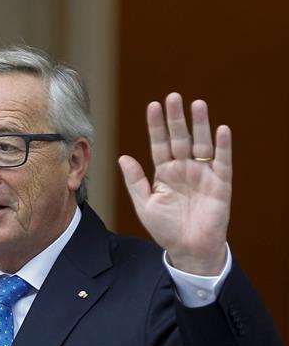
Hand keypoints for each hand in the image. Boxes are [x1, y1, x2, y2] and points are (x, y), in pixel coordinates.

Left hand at [118, 92, 230, 275]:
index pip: (159, 143)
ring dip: (200, 125)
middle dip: (176, 118)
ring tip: (197, 104)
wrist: (188, 249)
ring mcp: (203, 174)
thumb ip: (135, 181)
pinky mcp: (220, 184)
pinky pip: (222, 162)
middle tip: (173, 96)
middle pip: (180, 138)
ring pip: (201, 144)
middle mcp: (184, 168)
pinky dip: (222, 146)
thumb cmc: (166, 228)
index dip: (157, 126)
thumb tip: (123, 157)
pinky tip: (220, 130)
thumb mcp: (145, 204)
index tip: (152, 105)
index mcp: (164, 172)